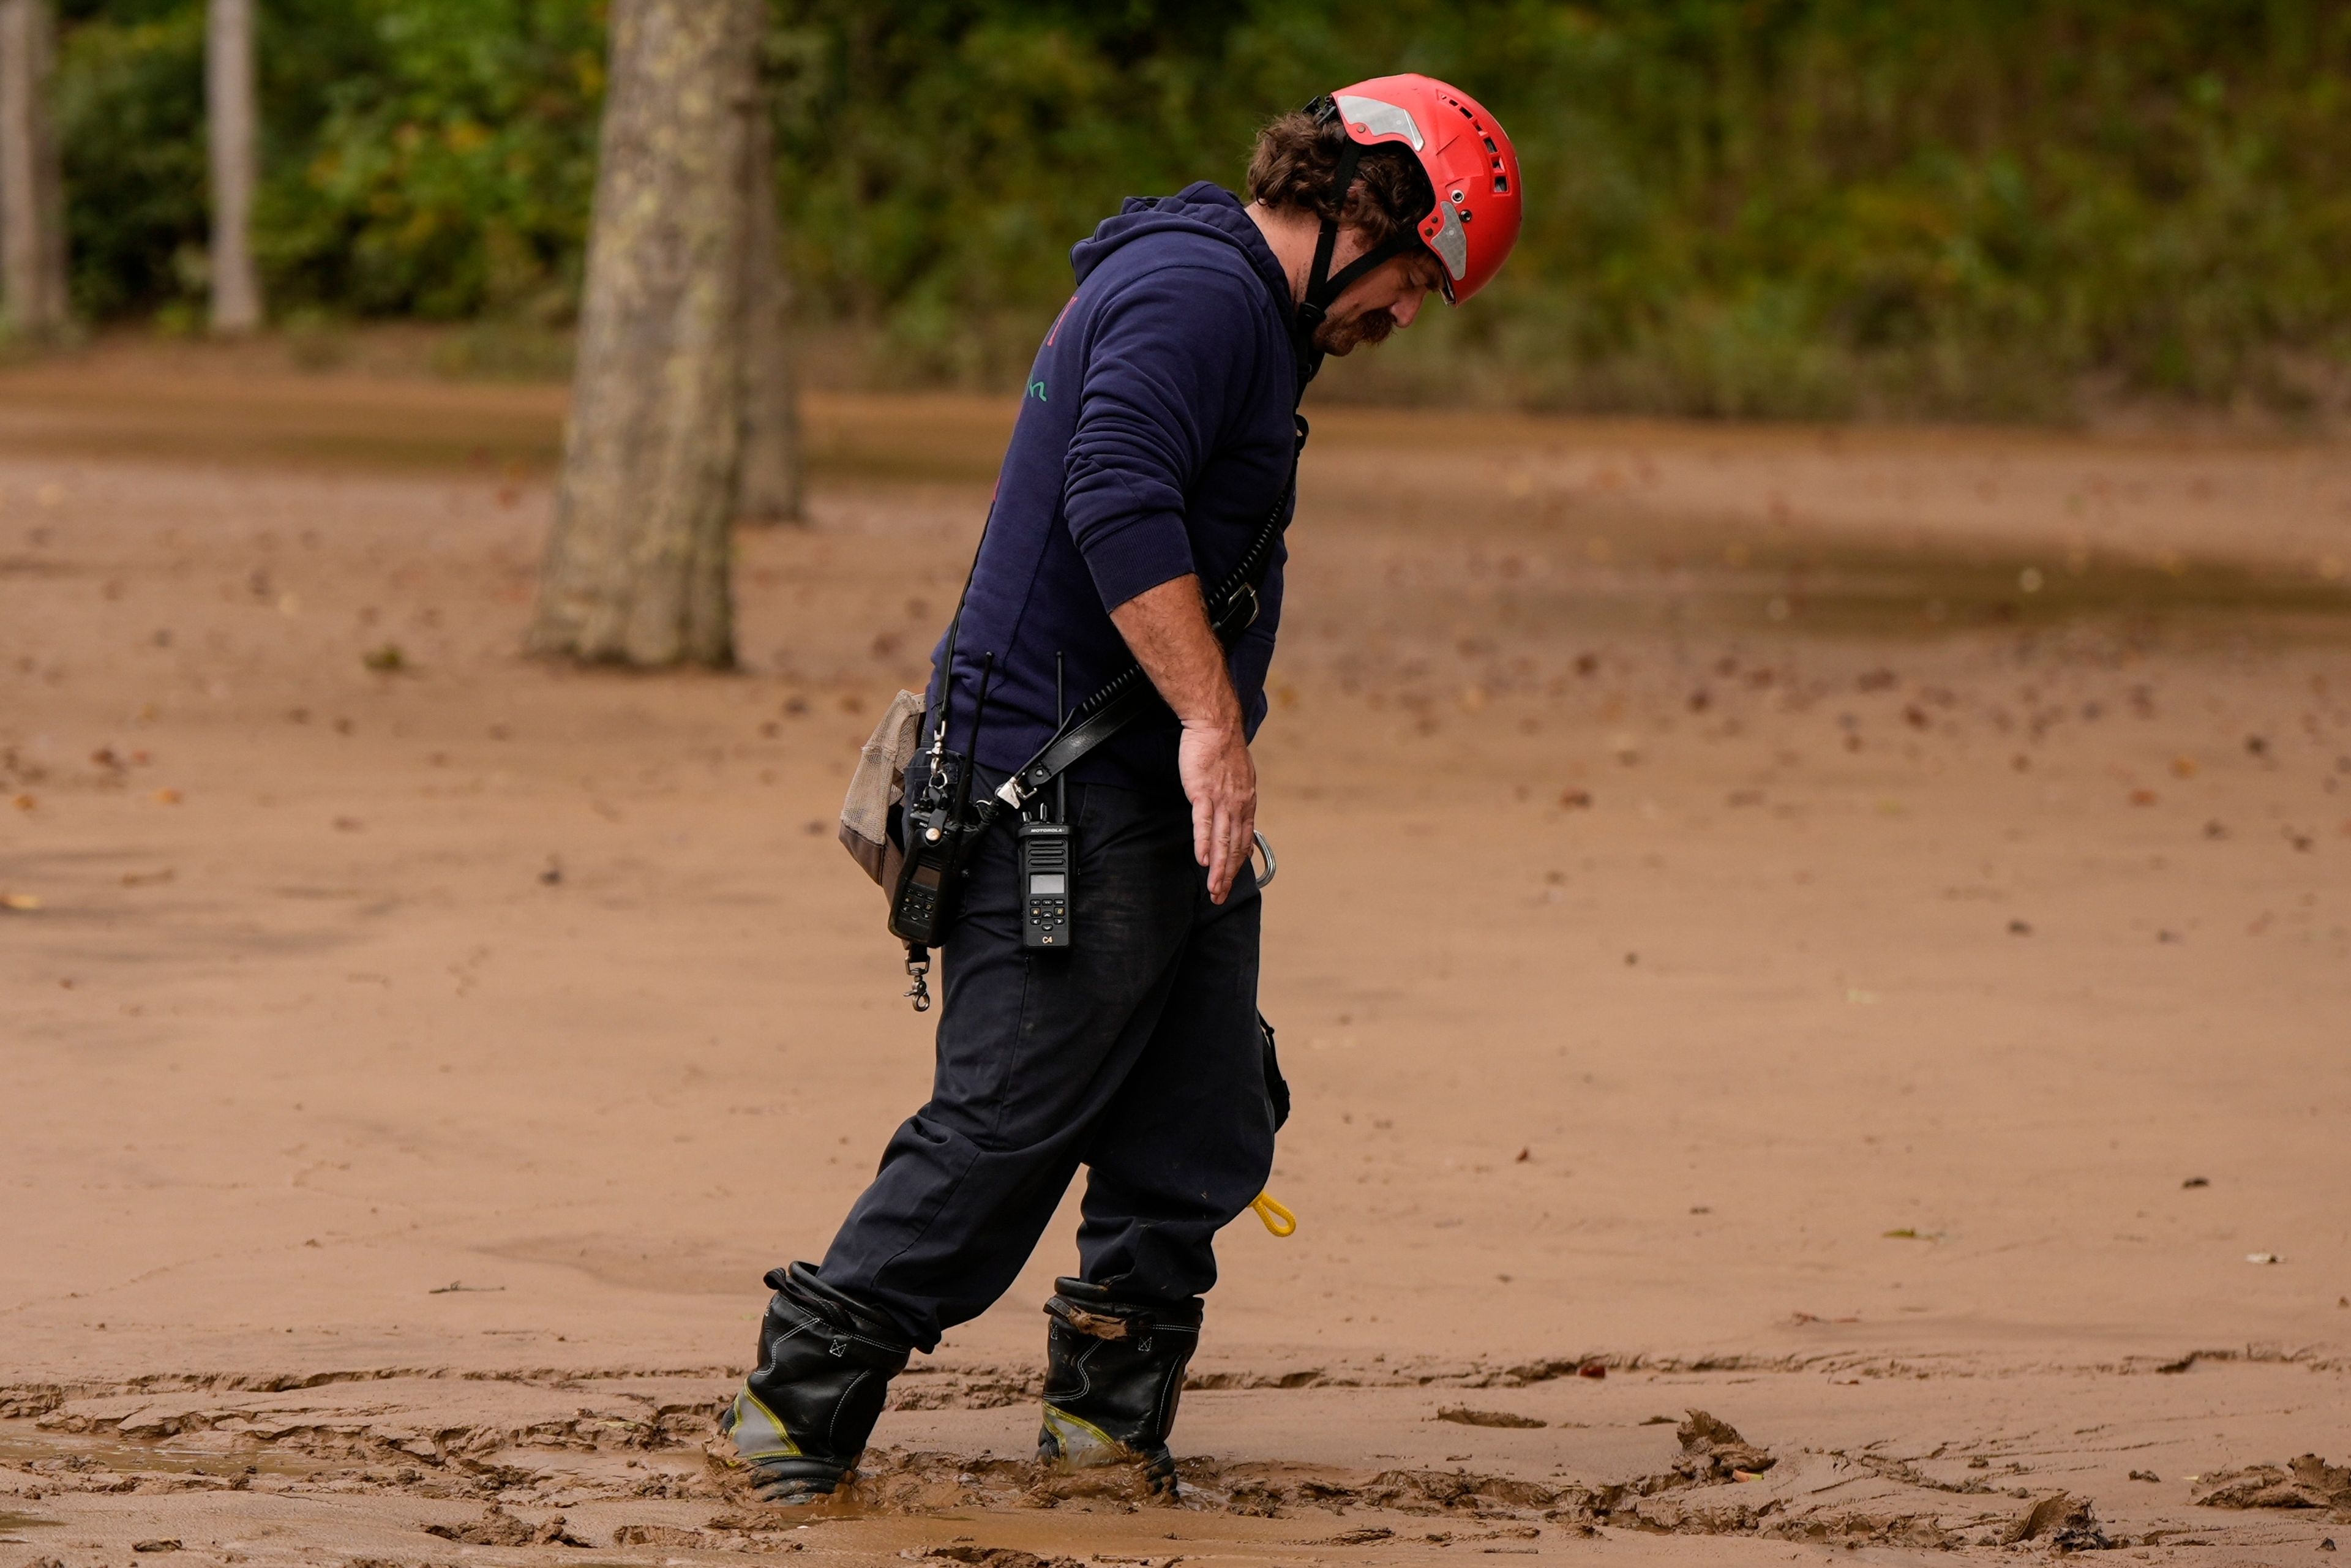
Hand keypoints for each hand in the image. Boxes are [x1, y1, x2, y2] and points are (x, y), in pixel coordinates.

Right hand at [1179, 718, 1255, 903]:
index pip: (1244, 840)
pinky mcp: (1202, 792)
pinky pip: (1203, 823)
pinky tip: (1202, 860)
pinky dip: (1203, 843)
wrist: (1216, 725)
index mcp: (1246, 802)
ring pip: (1221, 841)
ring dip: (1218, 869)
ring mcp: (1221, 800)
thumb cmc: (1223, 748)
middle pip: (1234, 847)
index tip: (1232, 880)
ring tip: (1214, 889)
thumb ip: (1237, 799)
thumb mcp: (1238, 777)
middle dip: (1228, 875)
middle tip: (1220, 896)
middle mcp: (1238, 805)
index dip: (1237, 864)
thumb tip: (1237, 817)